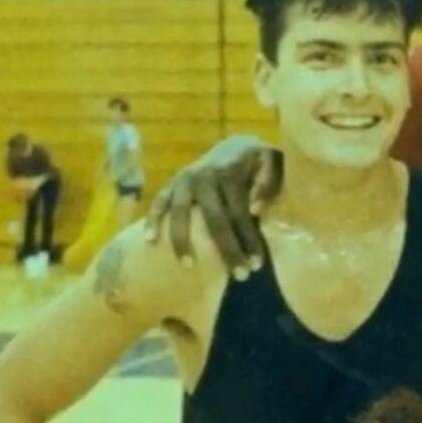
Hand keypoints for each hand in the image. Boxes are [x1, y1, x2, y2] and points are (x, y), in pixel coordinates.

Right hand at [145, 136, 281, 277]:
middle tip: (239, 277)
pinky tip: (151, 242)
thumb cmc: (257, 162)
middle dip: (226, 250)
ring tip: (189, 267)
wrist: (235, 146)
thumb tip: (254, 210)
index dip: (249, 240)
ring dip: (183, 242)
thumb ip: (267, 182)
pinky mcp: (171, 183)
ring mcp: (184, 180)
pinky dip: (152, 220)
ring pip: (180, 214)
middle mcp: (203, 176)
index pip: (240, 213)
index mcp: (230, 173)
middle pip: (214, 220)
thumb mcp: (270, 162)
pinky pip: (158, 203)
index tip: (256, 265)